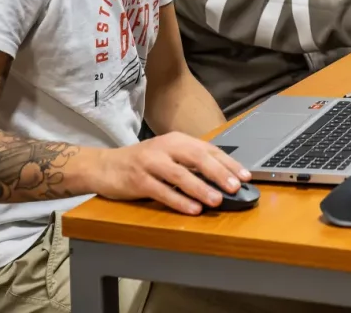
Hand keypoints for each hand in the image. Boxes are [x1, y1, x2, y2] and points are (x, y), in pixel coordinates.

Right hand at [92, 132, 250, 214]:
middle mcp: (165, 148)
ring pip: (180, 175)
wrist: (105, 166)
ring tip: (217, 200)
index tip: (245, 176)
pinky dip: (179, 201)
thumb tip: (223, 179)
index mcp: (177, 140)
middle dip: (219, 173)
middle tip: (236, 186)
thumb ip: (191, 164)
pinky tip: (193, 209)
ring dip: (201, 188)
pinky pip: (162, 191)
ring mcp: (150, 163)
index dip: (228, 163)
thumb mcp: (168, 156)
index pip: (208, 150)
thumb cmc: (142, 163)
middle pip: (197, 158)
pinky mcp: (138, 180)